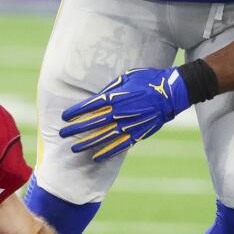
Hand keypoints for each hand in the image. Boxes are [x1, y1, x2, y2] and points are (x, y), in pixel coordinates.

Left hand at [60, 67, 191, 160]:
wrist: (171, 93)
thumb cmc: (148, 80)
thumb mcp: (127, 77)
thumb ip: (112, 88)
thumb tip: (98, 96)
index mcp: (115, 96)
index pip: (90, 106)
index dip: (76, 112)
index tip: (64, 117)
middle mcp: (119, 112)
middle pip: (92, 123)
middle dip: (76, 129)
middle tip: (62, 134)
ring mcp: (128, 125)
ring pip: (103, 136)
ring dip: (87, 143)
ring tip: (74, 148)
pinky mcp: (137, 134)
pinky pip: (119, 145)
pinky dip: (107, 152)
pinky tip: (96, 157)